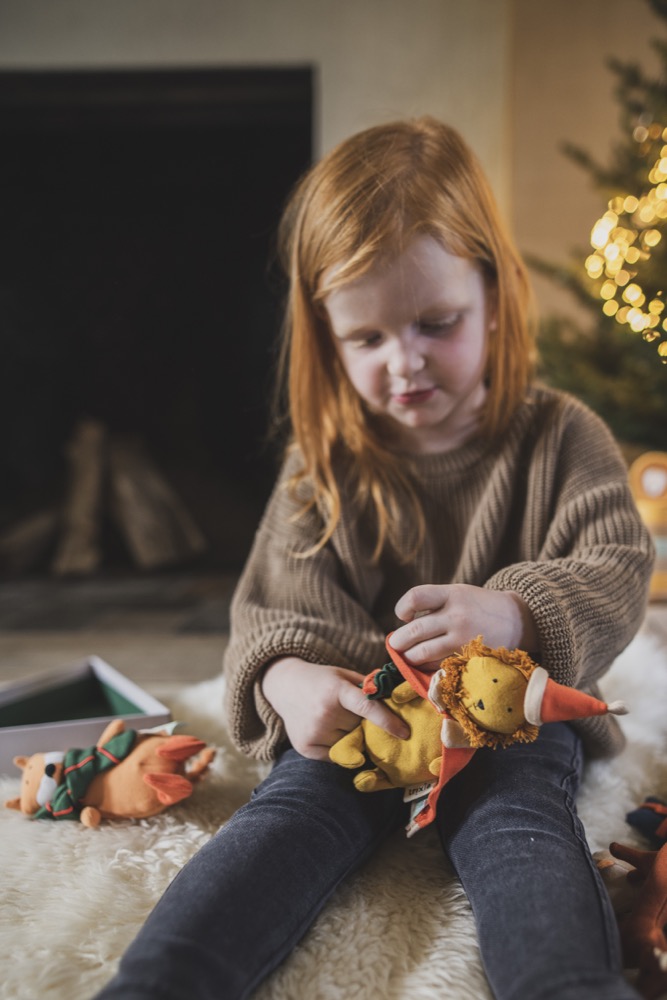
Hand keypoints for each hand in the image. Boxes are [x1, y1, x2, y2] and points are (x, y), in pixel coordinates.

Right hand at [261, 656, 409, 760]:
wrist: (284, 686)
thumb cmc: (322, 680)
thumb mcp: (344, 675)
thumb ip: (369, 689)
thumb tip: (397, 702)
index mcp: (336, 691)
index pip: (367, 709)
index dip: (389, 722)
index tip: (405, 733)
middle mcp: (324, 713)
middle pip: (361, 728)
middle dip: (363, 724)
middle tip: (349, 713)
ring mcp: (314, 732)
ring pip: (350, 744)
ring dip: (350, 736)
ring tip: (334, 720)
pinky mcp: (306, 748)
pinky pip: (336, 756)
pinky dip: (338, 746)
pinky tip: (326, 730)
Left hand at [388, 584, 538, 665]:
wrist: (518, 620)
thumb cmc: (480, 607)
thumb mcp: (459, 594)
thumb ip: (434, 604)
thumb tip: (403, 625)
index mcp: (452, 594)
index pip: (416, 597)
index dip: (402, 608)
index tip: (404, 616)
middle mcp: (456, 615)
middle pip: (415, 629)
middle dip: (399, 641)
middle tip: (396, 644)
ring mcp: (462, 638)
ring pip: (423, 652)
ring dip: (410, 657)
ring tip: (409, 656)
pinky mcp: (468, 657)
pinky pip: (437, 665)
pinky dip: (427, 667)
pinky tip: (426, 664)